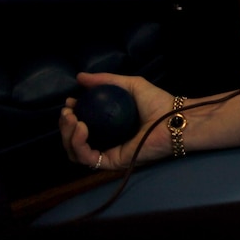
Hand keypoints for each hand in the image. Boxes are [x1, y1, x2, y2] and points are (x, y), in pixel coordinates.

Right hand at [60, 72, 174, 169]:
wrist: (175, 118)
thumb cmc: (159, 102)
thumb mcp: (129, 85)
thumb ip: (106, 80)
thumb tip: (80, 77)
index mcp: (110, 128)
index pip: (82, 128)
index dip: (71, 117)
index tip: (70, 103)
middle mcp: (108, 142)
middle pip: (74, 142)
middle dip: (65, 127)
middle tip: (67, 113)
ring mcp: (110, 154)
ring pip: (76, 152)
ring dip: (68, 135)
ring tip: (73, 119)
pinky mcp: (113, 162)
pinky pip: (88, 159)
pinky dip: (79, 144)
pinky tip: (82, 128)